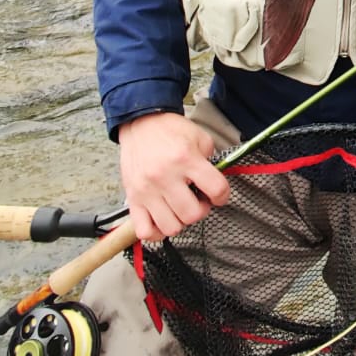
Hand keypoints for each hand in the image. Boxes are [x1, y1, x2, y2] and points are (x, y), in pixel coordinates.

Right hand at [118, 112, 230, 241]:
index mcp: (185, 159)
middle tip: (199, 200)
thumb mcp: (200, 137)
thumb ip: (211, 161)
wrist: (141, 122)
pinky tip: (163, 219)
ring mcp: (146, 190)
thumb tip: (215, 186)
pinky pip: (144, 231)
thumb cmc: (170, 131)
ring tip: (180, 208)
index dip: (223, 196)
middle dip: (201, 209)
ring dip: (181, 222)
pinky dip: (156, 232)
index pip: (216, 189)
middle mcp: (164, 177)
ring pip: (170, 227)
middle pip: (192, 214)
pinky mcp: (133, 198)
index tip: (219, 195)